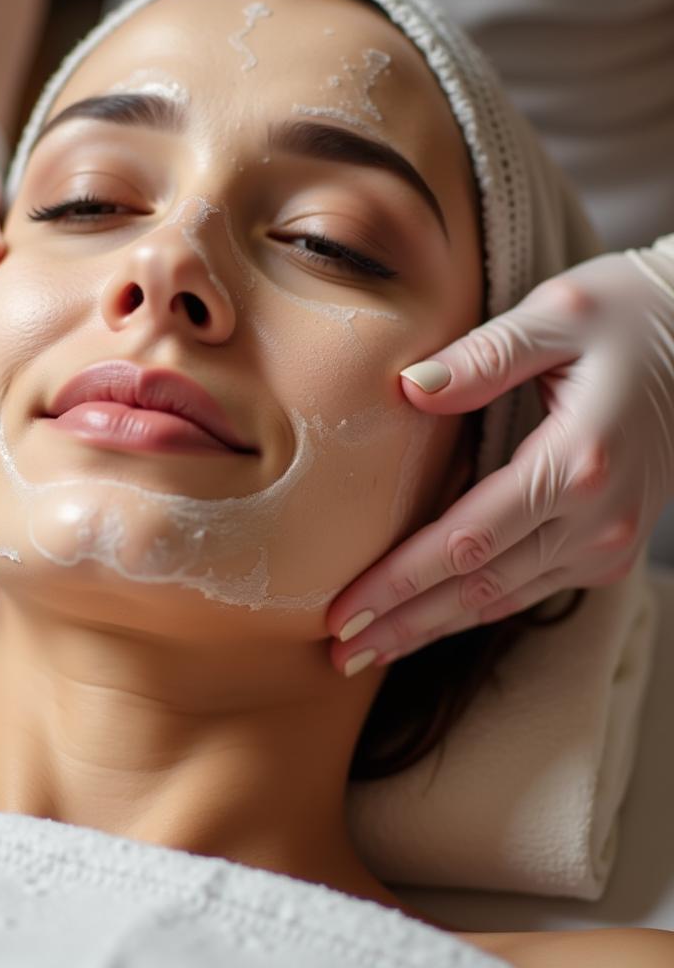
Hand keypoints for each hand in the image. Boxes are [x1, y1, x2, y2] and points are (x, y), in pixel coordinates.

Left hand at [326, 246, 673, 673]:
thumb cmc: (629, 317)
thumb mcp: (559, 314)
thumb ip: (483, 356)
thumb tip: (408, 390)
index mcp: (577, 463)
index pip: (465, 541)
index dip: (398, 582)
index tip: (341, 611)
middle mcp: (598, 519)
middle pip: (478, 588)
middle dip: (403, 624)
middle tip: (339, 653)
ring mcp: (609, 542)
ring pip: (503, 600)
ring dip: (432, 628)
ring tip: (368, 651)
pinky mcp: (610, 548)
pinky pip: (528, 590)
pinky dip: (474, 610)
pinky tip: (429, 620)